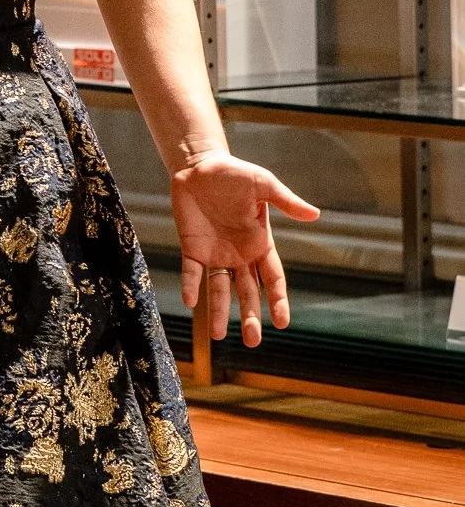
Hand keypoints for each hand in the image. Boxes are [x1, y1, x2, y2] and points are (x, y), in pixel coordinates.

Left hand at [171, 149, 318, 349]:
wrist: (200, 166)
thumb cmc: (235, 174)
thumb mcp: (264, 185)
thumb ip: (286, 202)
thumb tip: (315, 215)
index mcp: (260, 244)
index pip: (273, 279)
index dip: (278, 300)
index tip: (282, 322)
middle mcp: (239, 255)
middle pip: (247, 292)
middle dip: (250, 316)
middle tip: (253, 341)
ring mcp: (215, 254)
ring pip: (220, 290)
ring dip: (219, 312)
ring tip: (219, 336)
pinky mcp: (192, 248)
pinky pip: (192, 272)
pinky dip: (191, 286)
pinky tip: (191, 302)